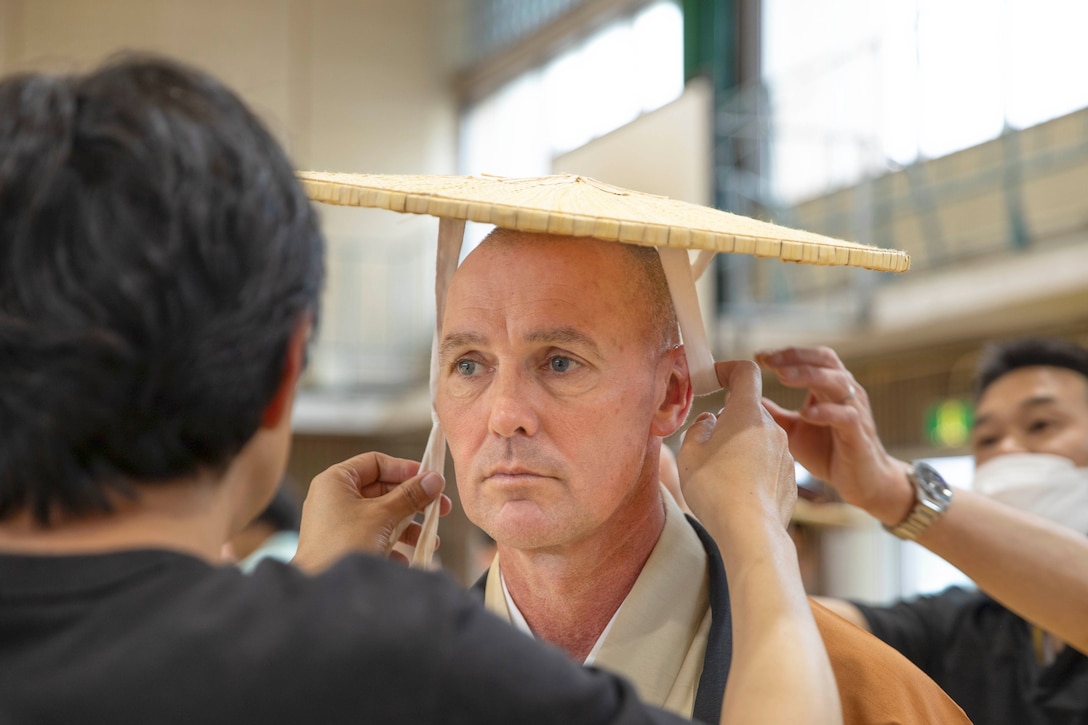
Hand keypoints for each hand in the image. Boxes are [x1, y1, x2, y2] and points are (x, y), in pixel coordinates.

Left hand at [292, 452, 451, 572]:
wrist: (321, 591)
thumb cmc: (344, 545)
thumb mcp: (383, 515)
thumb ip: (410, 495)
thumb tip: (434, 479)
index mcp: (336, 481)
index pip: (376, 463)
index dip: (405, 469)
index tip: (430, 479)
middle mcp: (334, 498)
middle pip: (382, 489)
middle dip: (413, 501)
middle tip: (441, 508)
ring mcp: (337, 522)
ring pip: (381, 515)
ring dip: (408, 525)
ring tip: (431, 539)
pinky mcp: (342, 545)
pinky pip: (373, 536)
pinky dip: (392, 544)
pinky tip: (406, 559)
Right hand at [678, 360, 795, 545]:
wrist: (751, 532)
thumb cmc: (716, 489)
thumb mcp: (689, 453)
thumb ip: (698, 428)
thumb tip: (709, 423)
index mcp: (747, 414)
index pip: (745, 372)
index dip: (728, 369)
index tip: (713, 379)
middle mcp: (772, 429)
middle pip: (749, 410)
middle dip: (727, 420)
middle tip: (705, 444)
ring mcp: (785, 455)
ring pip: (758, 439)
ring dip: (740, 447)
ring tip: (720, 475)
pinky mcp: (790, 479)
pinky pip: (768, 464)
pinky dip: (753, 470)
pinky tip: (738, 492)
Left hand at [755, 346, 911, 525]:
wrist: (861, 482)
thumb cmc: (827, 452)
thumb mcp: (793, 430)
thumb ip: (773, 413)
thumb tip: (741, 399)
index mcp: (828, 387)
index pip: (810, 358)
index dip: (785, 353)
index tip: (758, 356)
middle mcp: (845, 392)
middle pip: (824, 360)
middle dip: (795, 357)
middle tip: (768, 360)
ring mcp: (855, 411)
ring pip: (837, 381)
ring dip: (808, 376)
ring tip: (782, 377)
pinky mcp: (859, 434)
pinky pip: (846, 416)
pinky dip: (826, 412)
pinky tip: (806, 414)